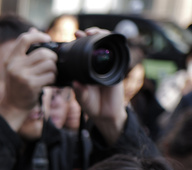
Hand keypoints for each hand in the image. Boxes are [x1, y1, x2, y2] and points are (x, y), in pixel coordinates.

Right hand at [0, 30, 56, 131]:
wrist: (12, 106)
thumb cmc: (17, 85)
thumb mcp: (16, 66)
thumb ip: (24, 50)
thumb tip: (33, 29)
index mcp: (10, 59)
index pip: (25, 39)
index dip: (39, 36)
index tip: (47, 39)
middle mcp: (14, 66)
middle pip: (43, 52)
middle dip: (52, 57)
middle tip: (52, 63)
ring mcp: (22, 76)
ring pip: (49, 64)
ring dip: (54, 69)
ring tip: (50, 74)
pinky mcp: (31, 85)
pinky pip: (50, 76)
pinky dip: (53, 78)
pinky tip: (49, 81)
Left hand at [71, 29, 127, 143]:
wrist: (106, 115)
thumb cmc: (92, 105)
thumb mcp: (82, 99)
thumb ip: (80, 92)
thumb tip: (76, 83)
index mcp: (85, 70)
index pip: (82, 52)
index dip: (79, 43)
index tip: (74, 37)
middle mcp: (95, 66)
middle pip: (95, 44)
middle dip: (90, 35)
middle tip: (82, 32)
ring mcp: (107, 67)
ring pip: (106, 46)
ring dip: (101, 36)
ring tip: (93, 32)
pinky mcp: (117, 70)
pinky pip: (117, 56)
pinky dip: (114, 47)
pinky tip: (109, 40)